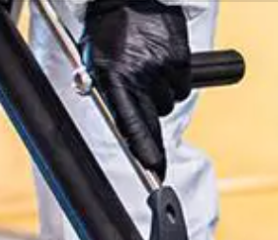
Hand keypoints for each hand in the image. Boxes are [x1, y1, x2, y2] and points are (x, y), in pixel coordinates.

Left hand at [82, 0, 190, 180]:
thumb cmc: (107, 32)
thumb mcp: (95, 64)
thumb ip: (107, 95)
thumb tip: (123, 126)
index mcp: (114, 79)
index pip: (133, 124)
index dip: (146, 150)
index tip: (156, 170)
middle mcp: (140, 75)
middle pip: (154, 116)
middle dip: (149, 114)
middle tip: (143, 95)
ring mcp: (162, 66)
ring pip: (169, 101)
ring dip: (161, 93)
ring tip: (148, 68)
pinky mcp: (180, 58)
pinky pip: (181, 85)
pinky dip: (175, 80)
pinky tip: (163, 62)